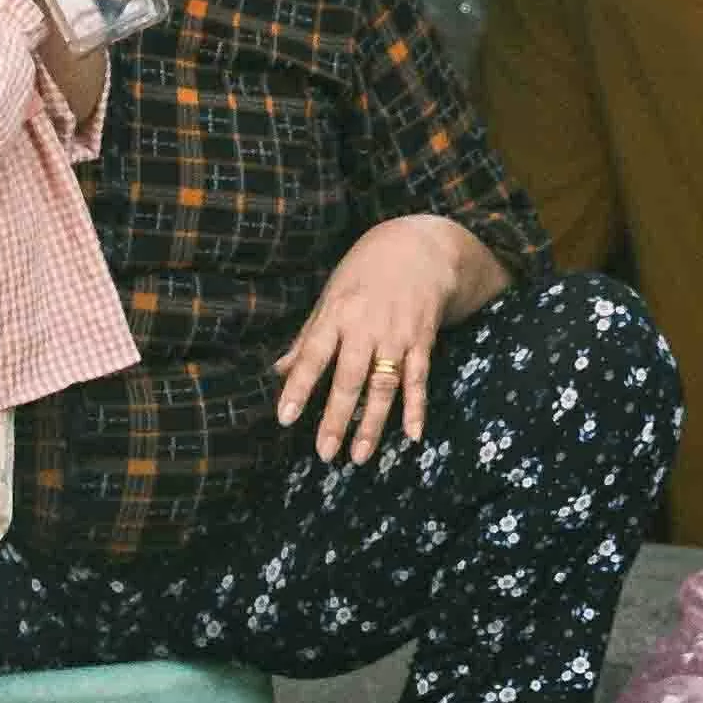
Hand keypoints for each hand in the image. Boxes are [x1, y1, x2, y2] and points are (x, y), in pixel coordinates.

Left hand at [272, 215, 489, 462]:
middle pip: (350, 378)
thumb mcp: (331, 296)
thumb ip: (307, 336)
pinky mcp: (423, 340)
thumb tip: (278, 370)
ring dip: (373, 423)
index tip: (286, 418)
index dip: (299, 386)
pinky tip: (412, 435)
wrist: (421, 246)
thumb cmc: (366, 271)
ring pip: (384, 385)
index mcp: (337, 313)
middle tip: (324, 453)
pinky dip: (417, 407)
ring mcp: (398, 335)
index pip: (313, 355)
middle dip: (337, 418)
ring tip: (359, 456)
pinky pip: (420, 379)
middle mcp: (367, 326)